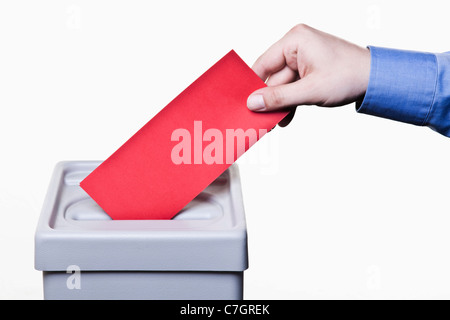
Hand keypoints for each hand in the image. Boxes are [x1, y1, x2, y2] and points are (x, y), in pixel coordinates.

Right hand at [247, 24, 370, 125]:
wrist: (376, 79)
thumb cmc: (349, 76)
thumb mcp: (310, 91)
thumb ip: (279, 98)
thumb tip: (253, 103)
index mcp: (294, 40)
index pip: (263, 64)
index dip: (253, 85)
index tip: (244, 104)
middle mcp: (296, 45)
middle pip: (273, 76)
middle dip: (270, 100)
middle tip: (262, 120)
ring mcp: (303, 57)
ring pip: (282, 85)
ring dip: (281, 104)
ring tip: (278, 122)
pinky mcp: (309, 68)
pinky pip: (292, 86)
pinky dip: (290, 101)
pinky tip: (287, 117)